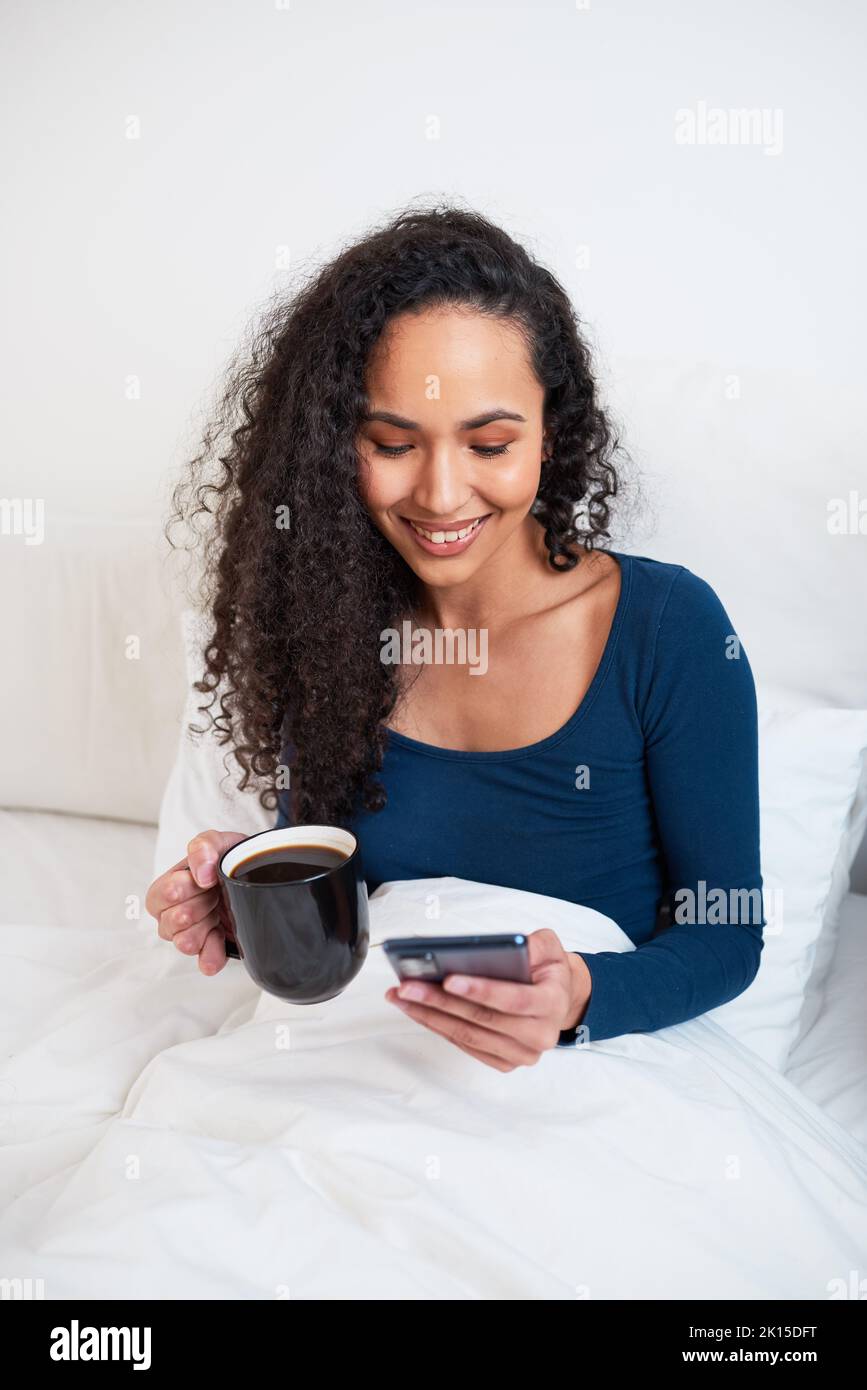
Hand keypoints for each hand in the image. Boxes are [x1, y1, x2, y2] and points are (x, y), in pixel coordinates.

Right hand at [145, 829, 247, 974]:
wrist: (260, 874)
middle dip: (195, 908)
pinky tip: (219, 941)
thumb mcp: (219, 842)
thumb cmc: (231, 859)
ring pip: (183, 943)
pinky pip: (205, 962)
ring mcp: (195, 932)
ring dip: (202, 929)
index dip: (179, 891)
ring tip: (216, 914)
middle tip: (213, 895)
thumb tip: (201, 875)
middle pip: (168, 924)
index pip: (157, 898)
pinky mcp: (214, 948)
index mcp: (171, 886)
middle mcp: (177, 912)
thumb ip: (204, 847)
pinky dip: (212, 956)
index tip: (203, 882)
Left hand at [384, 929, 592, 1070]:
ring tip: (402, 996)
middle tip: (408, 985)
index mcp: (552, 1004)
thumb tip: (497, 948)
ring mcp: (521, 1054)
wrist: (559, 999)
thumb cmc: (548, 970)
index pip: (514, 1000)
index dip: (481, 990)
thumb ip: (533, 944)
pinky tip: (417, 1009)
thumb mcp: (549, 947)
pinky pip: (465, 1044)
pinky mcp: (504, 1062)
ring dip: (430, 1015)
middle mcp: (540, 1035)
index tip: (449, 979)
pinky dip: (438, 1027)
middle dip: (440, 1001)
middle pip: (482, 1019)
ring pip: (467, 1035)